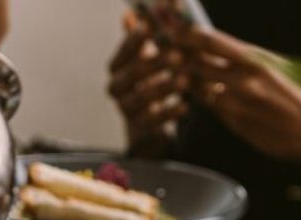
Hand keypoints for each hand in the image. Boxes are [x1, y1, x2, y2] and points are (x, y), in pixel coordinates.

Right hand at [107, 13, 188, 157]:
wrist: (148, 117)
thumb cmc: (150, 78)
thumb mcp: (147, 55)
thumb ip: (142, 36)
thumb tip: (130, 12)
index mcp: (116, 67)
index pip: (124, 51)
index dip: (135, 40)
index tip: (150, 28)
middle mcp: (115, 87)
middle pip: (132, 74)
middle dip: (155, 64)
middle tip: (178, 56)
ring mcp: (125, 108)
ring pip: (142, 98)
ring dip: (164, 88)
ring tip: (185, 81)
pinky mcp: (138, 126)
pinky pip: (152, 121)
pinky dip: (169, 113)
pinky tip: (185, 106)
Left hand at [174, 28, 300, 165]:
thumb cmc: (297, 93)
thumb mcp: (272, 66)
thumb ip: (243, 59)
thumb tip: (215, 48)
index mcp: (253, 59)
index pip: (210, 41)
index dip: (185, 33)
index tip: (170, 26)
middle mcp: (242, 79)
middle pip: (196, 63)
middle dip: (174, 55)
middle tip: (159, 49)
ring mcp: (236, 103)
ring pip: (197, 88)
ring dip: (181, 80)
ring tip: (168, 71)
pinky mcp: (234, 123)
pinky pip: (210, 108)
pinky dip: (199, 100)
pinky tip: (191, 95)